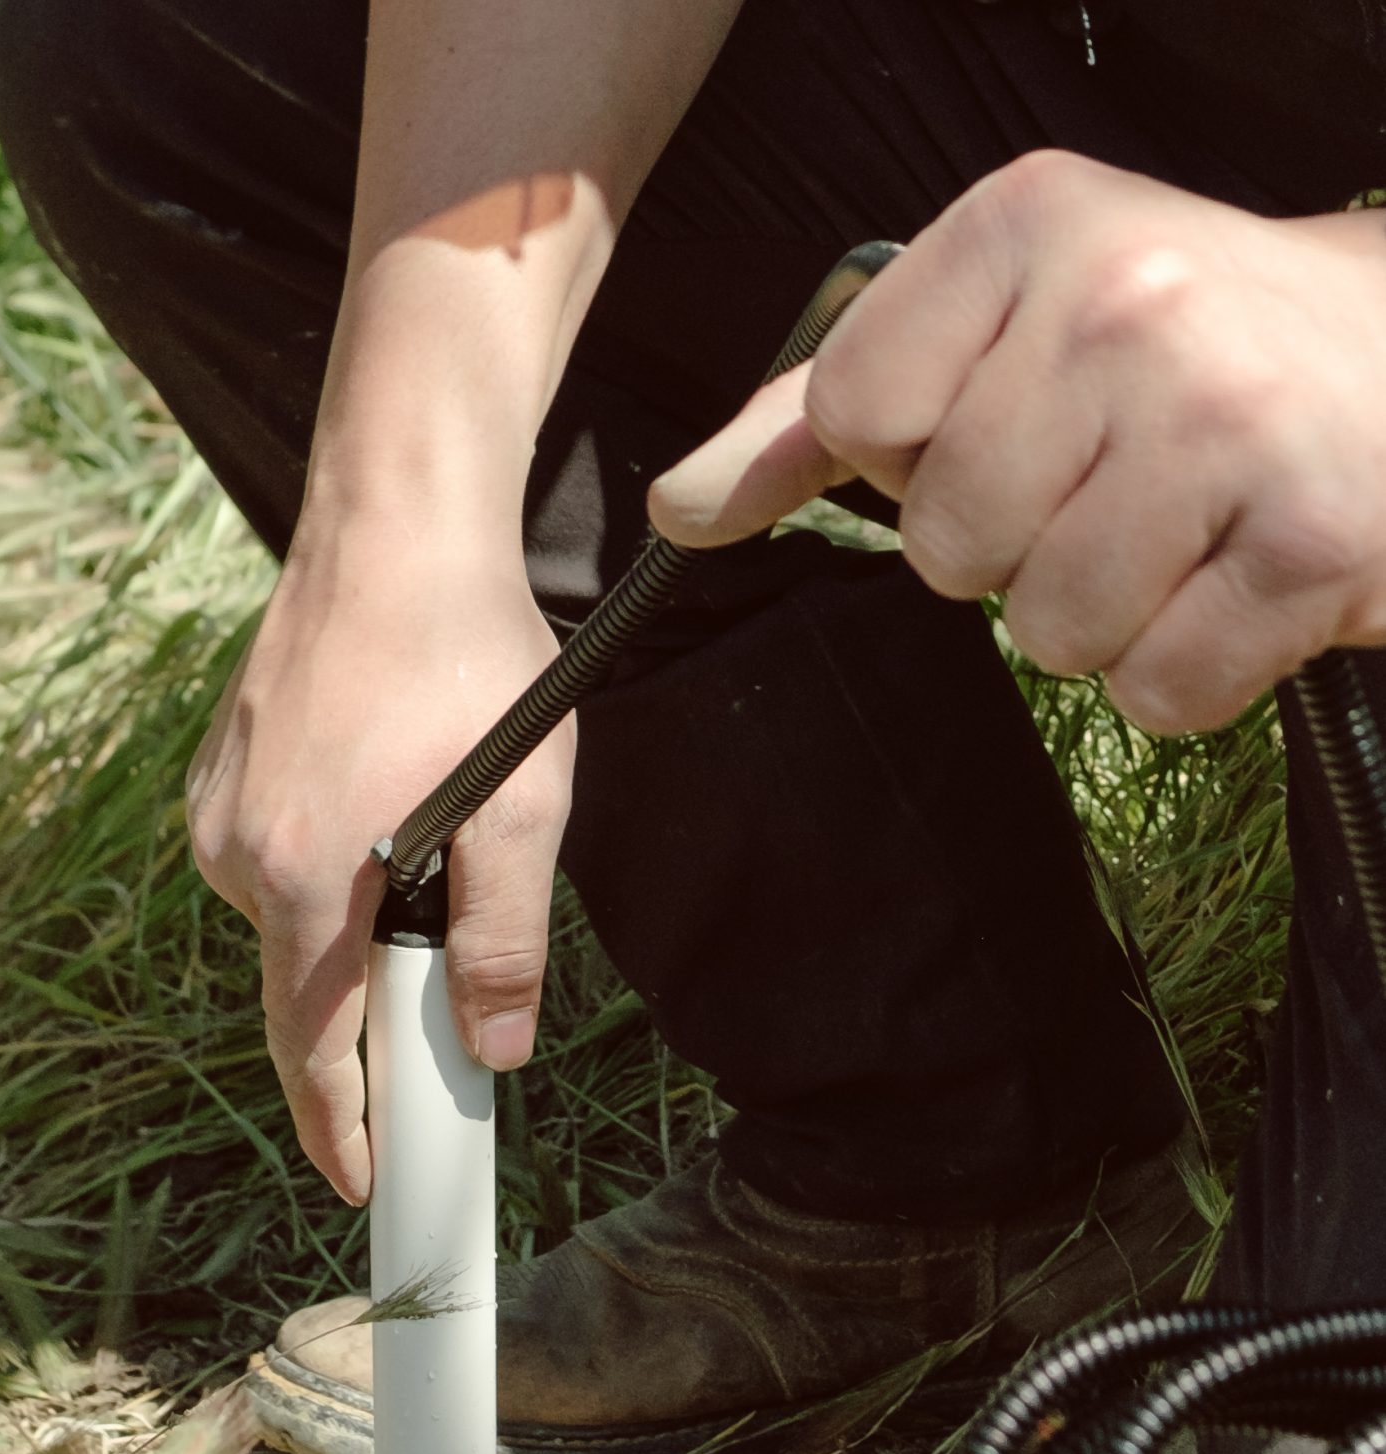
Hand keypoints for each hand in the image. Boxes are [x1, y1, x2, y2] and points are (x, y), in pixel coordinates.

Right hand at [186, 515, 572, 1202]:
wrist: (394, 521)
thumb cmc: (465, 657)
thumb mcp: (523, 811)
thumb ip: (504, 943)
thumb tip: (495, 1048)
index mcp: (303, 881)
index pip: (313, 1050)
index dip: (341, 1129)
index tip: (361, 1187)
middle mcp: (235, 856)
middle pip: (308, 990)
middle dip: (374, 1014)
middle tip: (449, 1003)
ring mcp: (217, 811)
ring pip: (298, 925)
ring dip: (361, 927)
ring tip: (437, 847)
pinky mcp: (219, 774)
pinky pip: (280, 863)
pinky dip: (335, 873)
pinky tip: (390, 809)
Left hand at [650, 154, 1385, 732]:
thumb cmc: (1189, 349)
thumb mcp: (1006, 323)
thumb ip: (826, 414)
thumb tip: (679, 508)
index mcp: (1030, 220)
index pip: (859, 412)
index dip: (918, 453)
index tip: (1016, 416)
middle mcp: (1130, 300)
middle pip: (947, 541)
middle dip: (1018, 545)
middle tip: (1122, 480)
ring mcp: (1228, 421)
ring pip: (1048, 632)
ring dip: (1106, 617)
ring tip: (1185, 530)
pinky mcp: (1313, 545)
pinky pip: (1157, 692)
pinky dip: (1191, 671)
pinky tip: (1241, 582)